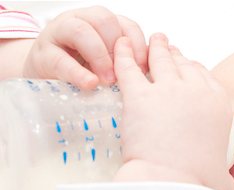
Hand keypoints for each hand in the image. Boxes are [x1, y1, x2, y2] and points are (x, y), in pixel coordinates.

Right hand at [23, 6, 147, 88]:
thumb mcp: (108, 63)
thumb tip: (148, 73)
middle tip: (124, 74)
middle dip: (117, 48)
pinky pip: (60, 60)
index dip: (138, 45)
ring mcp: (59, 34)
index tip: (144, 69)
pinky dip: (78, 73)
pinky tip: (90, 84)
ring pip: (81, 31)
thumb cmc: (82, 69)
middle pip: (104, 20)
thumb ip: (125, 62)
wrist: (46, 76)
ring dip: (99, 56)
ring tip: (108, 80)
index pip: (126, 24)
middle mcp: (80, 21)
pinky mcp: (43, 54)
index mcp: (101, 23)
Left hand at [113, 34, 233, 189]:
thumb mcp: (222, 182)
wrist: (171, 183)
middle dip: (176, 55)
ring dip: (157, 47)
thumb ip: (226, 181)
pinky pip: (129, 67)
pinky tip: (123, 45)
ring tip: (154, 41)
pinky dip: (124, 54)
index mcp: (217, 107)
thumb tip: (229, 188)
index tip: (188, 66)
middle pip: (184, 64)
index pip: (206, 77)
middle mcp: (196, 92)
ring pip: (161, 59)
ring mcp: (168, 91)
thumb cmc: (196, 183)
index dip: (195, 69)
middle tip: (169, 50)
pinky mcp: (139, 96)